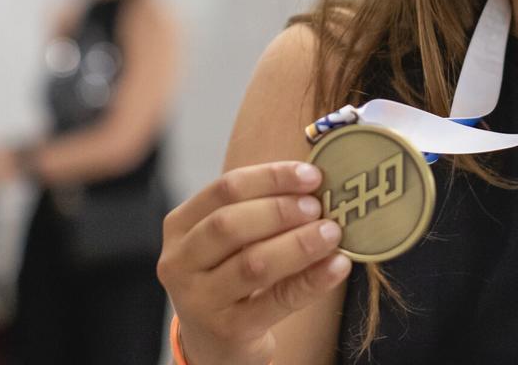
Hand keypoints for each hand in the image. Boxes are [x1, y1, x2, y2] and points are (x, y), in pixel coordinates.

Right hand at [157, 161, 350, 364]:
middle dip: (280, 210)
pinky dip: (312, 281)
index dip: (270, 177)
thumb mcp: (229, 240)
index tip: (311, 175)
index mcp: (180, 226)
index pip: (224, 189)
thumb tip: (315, 184)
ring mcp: (199, 300)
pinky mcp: (228, 331)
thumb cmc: (229, 274)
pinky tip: (337, 266)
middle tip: (318, 207)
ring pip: (252, 264)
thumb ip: (259, 210)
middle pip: (230, 224)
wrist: (215, 342)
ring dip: (298, 244)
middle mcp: (180, 262)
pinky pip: (276, 301)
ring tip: (332, 233)